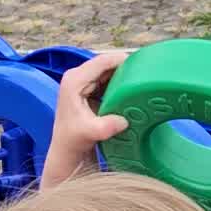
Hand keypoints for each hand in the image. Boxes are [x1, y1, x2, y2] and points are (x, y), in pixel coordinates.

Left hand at [40, 49, 129, 188]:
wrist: (66, 149)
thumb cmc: (73, 140)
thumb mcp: (90, 133)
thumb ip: (105, 126)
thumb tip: (124, 121)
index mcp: (74, 80)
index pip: (101, 62)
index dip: (120, 60)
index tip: (140, 64)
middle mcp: (77, 76)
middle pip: (105, 63)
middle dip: (124, 67)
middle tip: (144, 73)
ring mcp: (82, 81)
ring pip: (107, 70)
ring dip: (123, 75)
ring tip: (140, 80)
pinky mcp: (88, 88)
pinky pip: (107, 79)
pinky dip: (119, 83)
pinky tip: (131, 89)